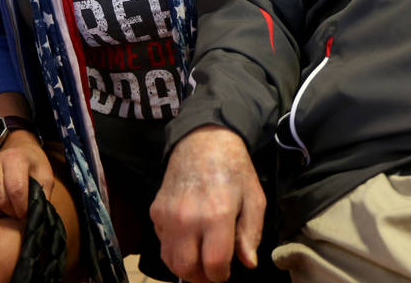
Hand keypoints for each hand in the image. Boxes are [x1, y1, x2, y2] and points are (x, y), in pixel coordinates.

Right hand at [0, 130, 51, 219]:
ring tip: (0, 211)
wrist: (20, 150)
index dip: (21, 207)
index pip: (16, 189)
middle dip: (9, 211)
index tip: (25, 214)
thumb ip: (42, 194)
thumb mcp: (45, 176)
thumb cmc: (32, 166)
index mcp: (15, 158)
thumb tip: (35, 216)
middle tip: (15, 213)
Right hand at [150, 126, 265, 282]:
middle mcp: (188, 218)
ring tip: (200, 260)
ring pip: (169, 260)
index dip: (221, 275)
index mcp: (217, 215)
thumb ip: (251, 233)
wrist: (204, 141)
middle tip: (212, 272)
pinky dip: (174, 249)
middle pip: (186, 268)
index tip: (226, 272)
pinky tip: (189, 239)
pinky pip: (162, 242)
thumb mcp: (254, 198)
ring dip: (185, 267)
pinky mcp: (155, 212)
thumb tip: (247, 263)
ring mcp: (167, 215)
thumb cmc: (234, 169)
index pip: (213, 264)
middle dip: (201, 277)